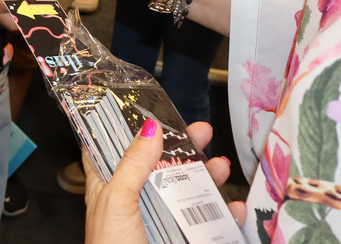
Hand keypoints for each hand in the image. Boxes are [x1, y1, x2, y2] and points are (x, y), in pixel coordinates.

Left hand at [84, 120, 244, 243]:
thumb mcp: (117, 200)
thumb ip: (132, 163)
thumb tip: (149, 126)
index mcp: (107, 190)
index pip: (112, 150)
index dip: (130, 128)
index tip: (152, 109)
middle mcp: (132, 204)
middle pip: (159, 167)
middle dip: (183, 148)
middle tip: (205, 131)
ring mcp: (158, 225)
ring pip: (185, 194)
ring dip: (206, 178)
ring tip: (223, 166)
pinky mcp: (181, 242)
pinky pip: (206, 228)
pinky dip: (223, 217)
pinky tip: (233, 208)